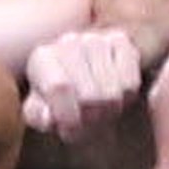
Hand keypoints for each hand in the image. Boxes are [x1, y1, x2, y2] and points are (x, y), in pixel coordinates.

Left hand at [23, 29, 140, 141]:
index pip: (60, 88)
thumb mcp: (39, 113)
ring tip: (97, 111)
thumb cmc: (54, 100)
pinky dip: (124, 99)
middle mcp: (68, 42)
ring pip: (112, 93)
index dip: (68, 115)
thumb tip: (49, 118)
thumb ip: (38, 117)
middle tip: (85, 121)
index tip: (68, 128)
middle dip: (89, 118)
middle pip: (90, 95)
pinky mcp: (121, 42)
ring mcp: (97, 39)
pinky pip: (130, 84)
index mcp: (42, 58)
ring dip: (107, 112)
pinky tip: (112, 95)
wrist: (80, 78)